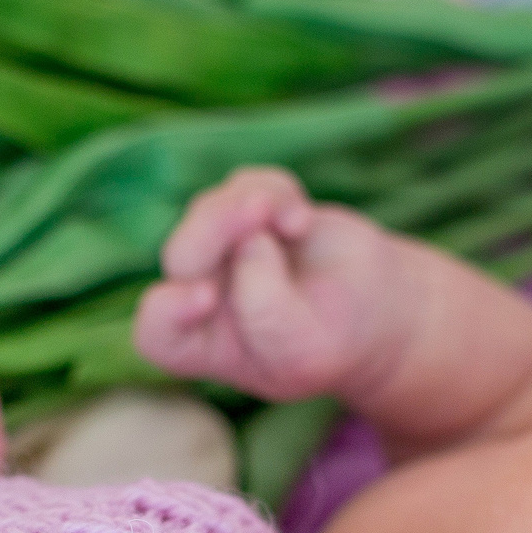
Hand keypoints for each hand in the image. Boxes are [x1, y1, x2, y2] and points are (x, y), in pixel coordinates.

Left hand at [133, 166, 405, 402]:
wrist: (374, 310)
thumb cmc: (333, 343)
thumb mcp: (304, 348)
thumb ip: (267, 310)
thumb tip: (248, 242)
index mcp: (202, 346)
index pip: (157, 332)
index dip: (170, 310)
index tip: (208, 296)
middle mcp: (200, 297)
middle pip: (180, 256)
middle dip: (215, 229)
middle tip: (259, 211)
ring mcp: (220, 252)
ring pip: (209, 210)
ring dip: (249, 205)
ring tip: (296, 222)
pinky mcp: (246, 213)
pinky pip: (243, 184)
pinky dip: (275, 191)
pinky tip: (300, 220)